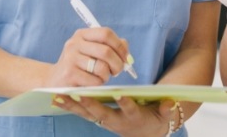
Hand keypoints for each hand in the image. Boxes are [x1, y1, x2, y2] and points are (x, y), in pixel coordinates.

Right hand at [44, 27, 130, 87]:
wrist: (54, 80)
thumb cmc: (79, 65)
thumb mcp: (91, 50)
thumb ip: (110, 46)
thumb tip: (126, 49)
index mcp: (82, 34)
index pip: (106, 33)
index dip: (119, 46)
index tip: (125, 57)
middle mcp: (75, 44)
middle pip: (106, 51)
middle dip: (117, 63)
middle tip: (118, 71)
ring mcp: (70, 59)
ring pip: (101, 67)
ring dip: (107, 76)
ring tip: (102, 77)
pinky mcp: (69, 75)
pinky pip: (94, 81)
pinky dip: (99, 84)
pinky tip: (92, 83)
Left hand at [52, 95, 178, 136]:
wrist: (144, 132)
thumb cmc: (154, 118)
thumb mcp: (163, 115)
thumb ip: (166, 109)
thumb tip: (170, 103)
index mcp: (133, 118)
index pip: (130, 110)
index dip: (125, 103)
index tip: (120, 94)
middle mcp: (116, 122)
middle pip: (102, 113)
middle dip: (91, 104)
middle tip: (80, 94)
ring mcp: (105, 121)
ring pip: (87, 113)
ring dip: (73, 105)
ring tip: (59, 96)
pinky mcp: (97, 118)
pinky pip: (82, 112)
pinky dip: (70, 106)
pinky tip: (56, 99)